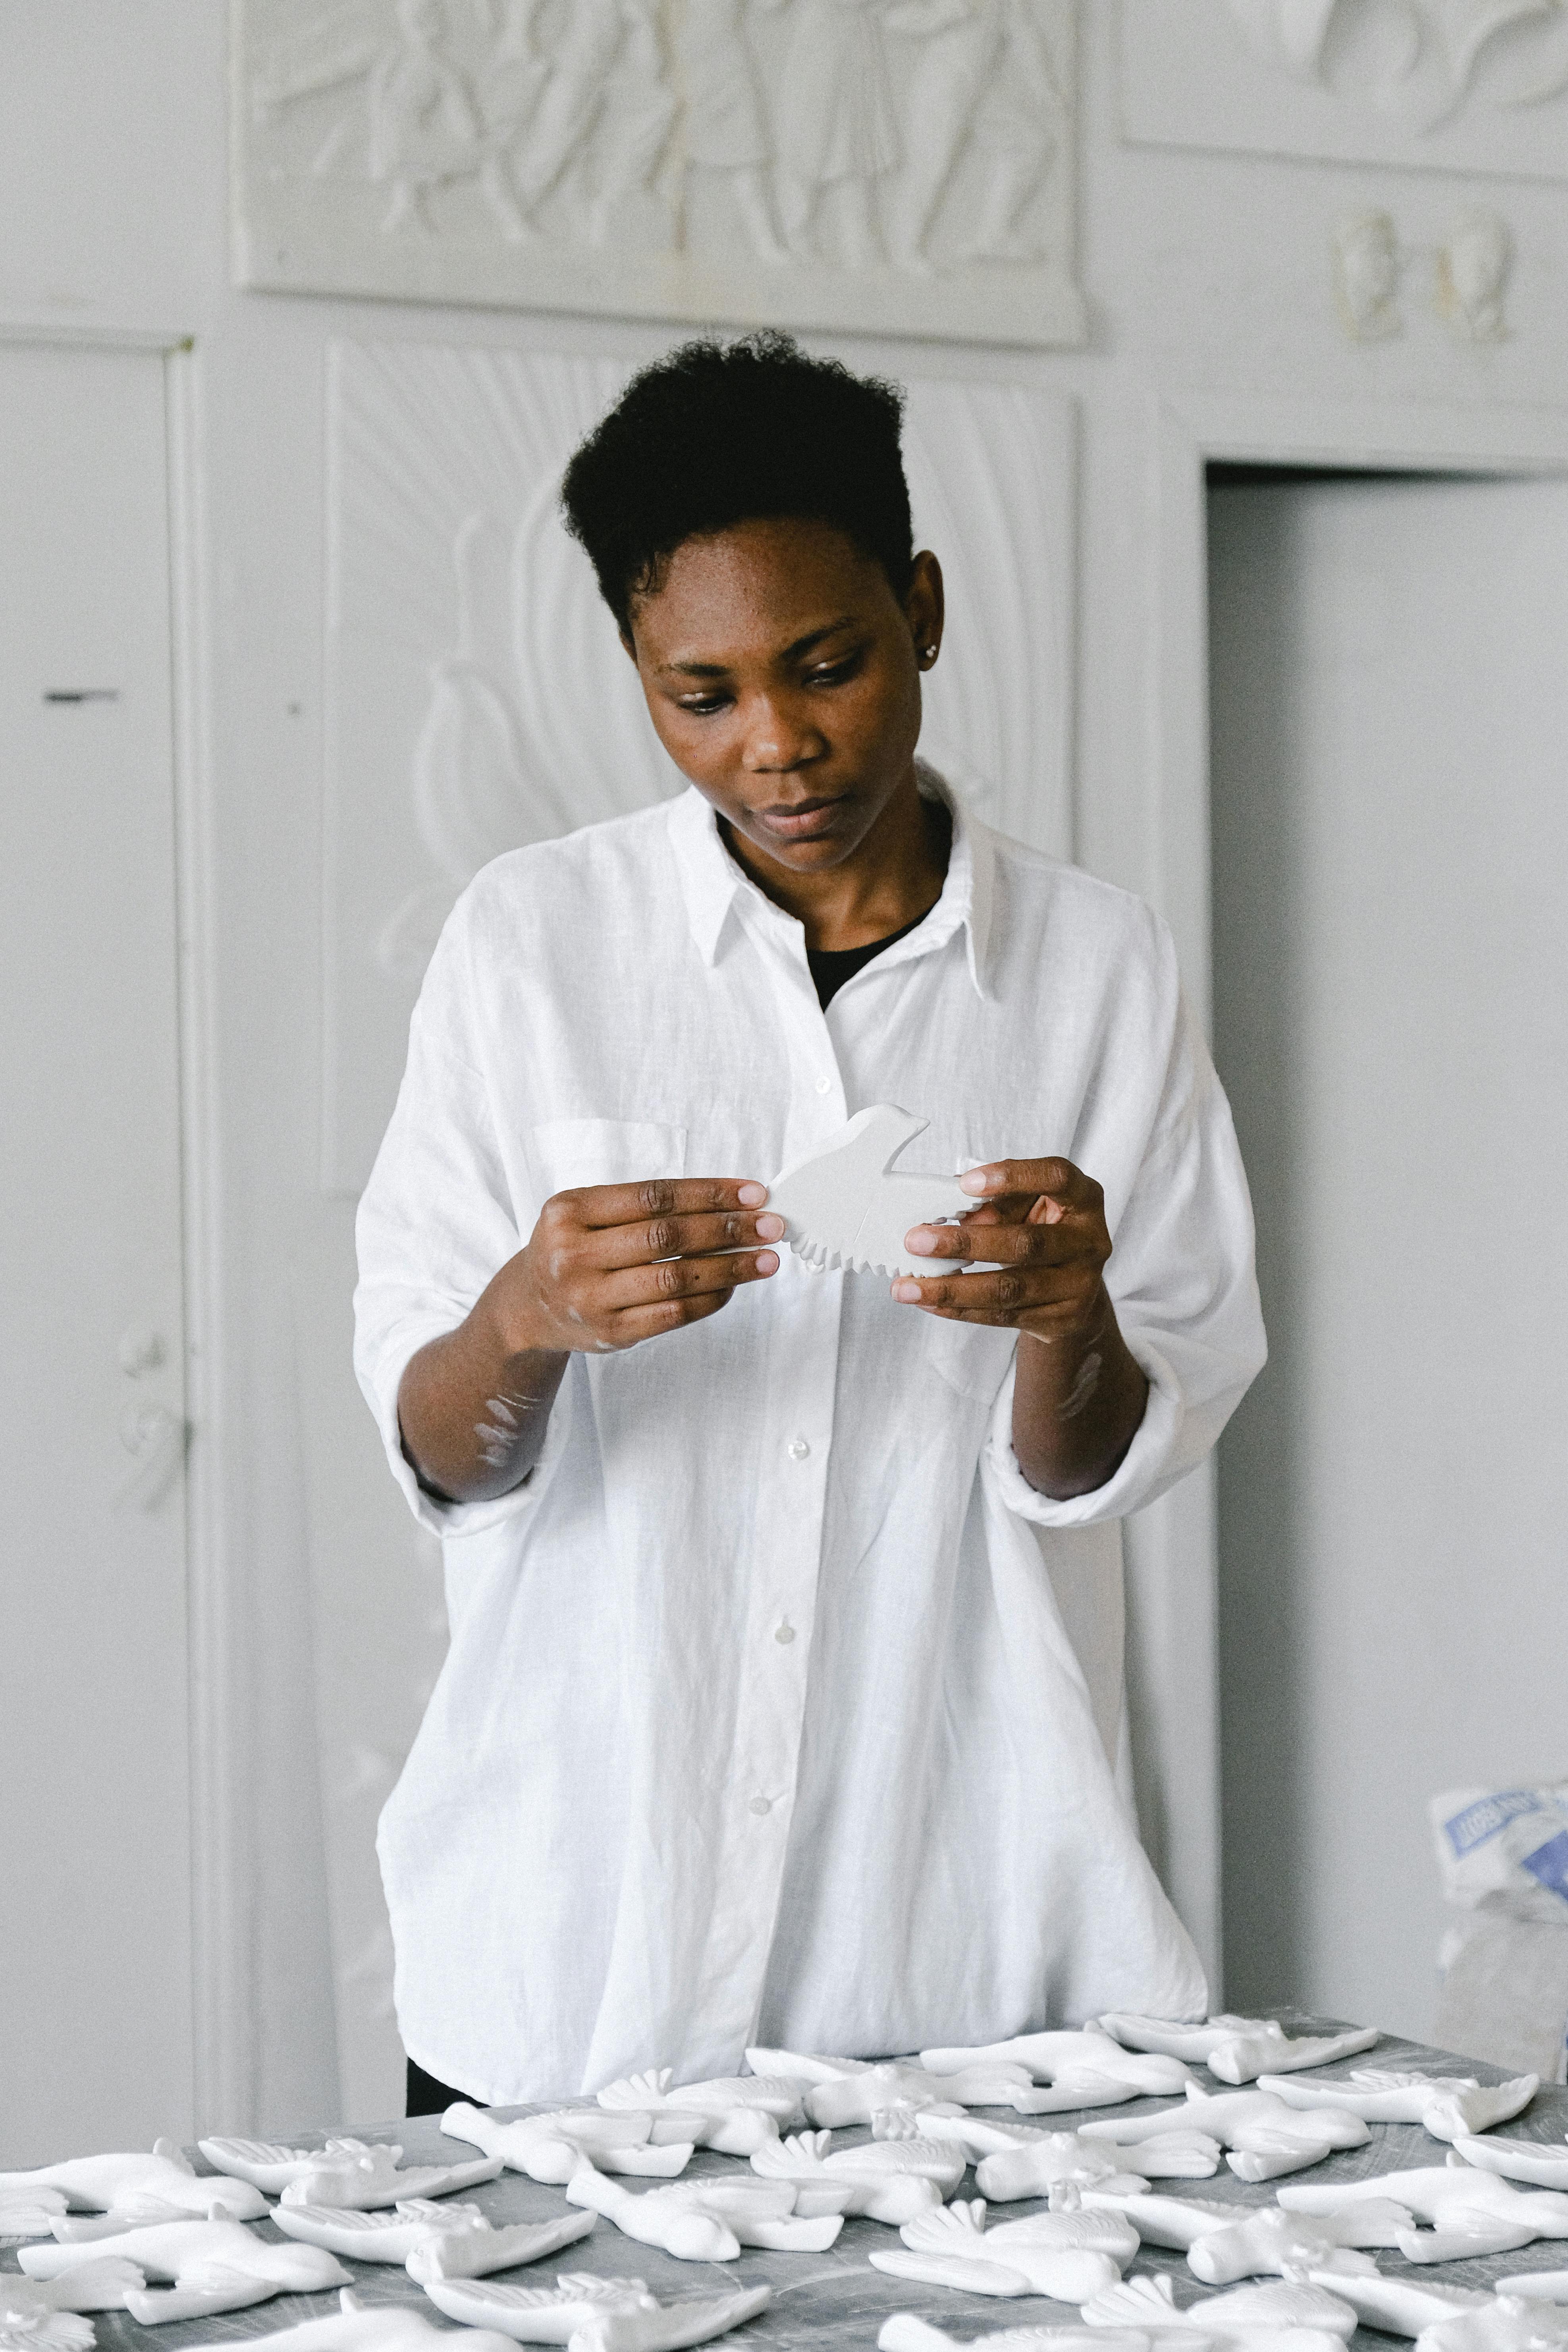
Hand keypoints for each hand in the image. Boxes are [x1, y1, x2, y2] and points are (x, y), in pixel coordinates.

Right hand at [397, 1177, 781, 1504]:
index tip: (754, 1194)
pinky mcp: (611, 1332)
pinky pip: (673, 1314)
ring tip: (766, 1259)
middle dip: (728, 1229)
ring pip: (675, 1278)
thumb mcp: (586, 1212)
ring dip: (729, 1267)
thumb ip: (644, 1205)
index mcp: (569, 1210)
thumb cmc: (572, 1247)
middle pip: (667, 1236)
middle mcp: (574, 1254)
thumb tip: (731, 1201)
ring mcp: (591, 1298)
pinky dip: (710, 1298)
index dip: (708, 1193)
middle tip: (772, 1225)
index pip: (652, 1195)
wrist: (528, 1306)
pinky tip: (734, 1285)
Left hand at [893, 1155, 1148, 1498]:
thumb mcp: (1027, 1207)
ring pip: (1009, 1288)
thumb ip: (997, 1205)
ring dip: (952, 1287)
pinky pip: (1002, 1315)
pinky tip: (928, 1301)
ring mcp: (1080, 1284)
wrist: (1074, 1289)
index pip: (1056, 1177)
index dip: (1012, 1177)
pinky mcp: (1061, 1319)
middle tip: (916, 1240)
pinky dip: (960, 1309)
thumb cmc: (1041, 1230)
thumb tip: (947, 1219)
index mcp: (1084, 1199)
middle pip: (1025, 1243)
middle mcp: (1090, 1241)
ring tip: (908, 1286)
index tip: (964, 1183)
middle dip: (965, 1243)